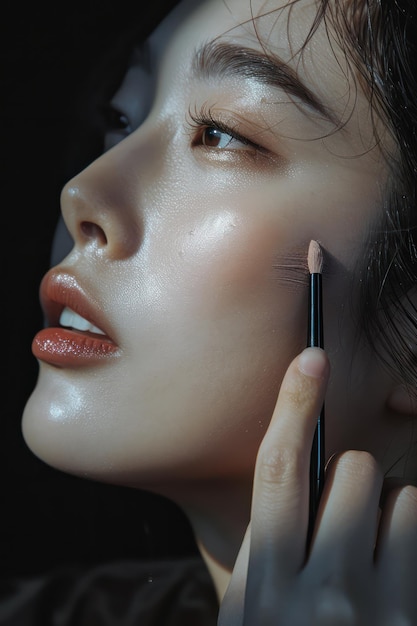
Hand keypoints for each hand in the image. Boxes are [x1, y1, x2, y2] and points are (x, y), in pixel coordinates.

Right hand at [218, 347, 416, 624]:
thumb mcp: (248, 619)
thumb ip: (264, 558)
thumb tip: (290, 498)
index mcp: (267, 582)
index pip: (279, 471)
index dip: (293, 407)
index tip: (312, 359)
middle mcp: (323, 589)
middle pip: (352, 471)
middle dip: (350, 479)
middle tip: (344, 515)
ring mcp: (378, 608)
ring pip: (401, 498)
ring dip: (387, 510)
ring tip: (372, 551)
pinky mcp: (413, 614)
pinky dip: (409, 532)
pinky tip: (396, 569)